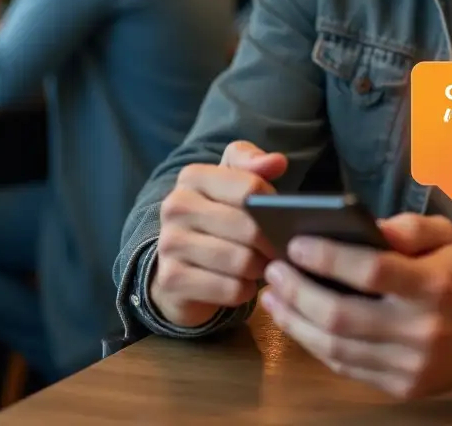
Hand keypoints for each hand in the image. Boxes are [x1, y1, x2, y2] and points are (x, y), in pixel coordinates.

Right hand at [149, 142, 287, 328]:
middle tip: (279, 250)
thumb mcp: (233, 182)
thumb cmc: (217, 216)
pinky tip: (243, 285)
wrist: (179, 264)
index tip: (282, 218)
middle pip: (248, 227)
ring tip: (262, 266)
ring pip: (241, 261)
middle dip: (271, 243)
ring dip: (260, 268)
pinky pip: (230, 289)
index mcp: (194, 176)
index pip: (250, 189)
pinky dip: (245, 290)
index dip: (275, 207)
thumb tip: (277, 161)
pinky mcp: (171, 280)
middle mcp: (176, 206)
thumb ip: (254, 164)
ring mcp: (170, 244)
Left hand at [258, 213, 451, 399]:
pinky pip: (346, 368)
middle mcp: (420, 328)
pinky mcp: (401, 387)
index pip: (371, 272)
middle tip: (274, 270)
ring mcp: (409, 364)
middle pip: (342, 316)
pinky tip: (298, 323)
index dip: (327, 258)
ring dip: (296, 322)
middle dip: (298, 292)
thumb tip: (368, 226)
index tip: (296, 244)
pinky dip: (315, 345)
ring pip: (336, 347)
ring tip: (274, 297)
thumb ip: (410, 226)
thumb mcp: (448, 236)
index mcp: (433, 285)